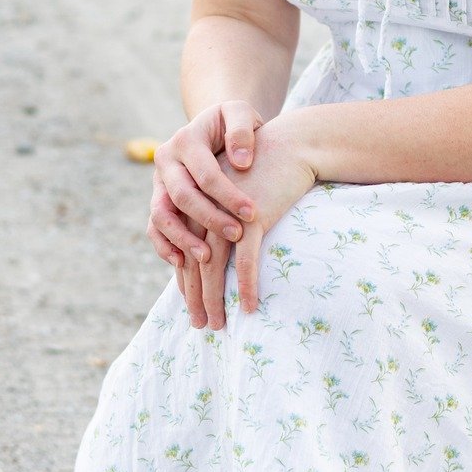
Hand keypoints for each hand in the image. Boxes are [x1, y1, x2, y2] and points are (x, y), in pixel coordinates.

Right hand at [148, 100, 262, 273]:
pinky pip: (154, 228)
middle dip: (210, 219)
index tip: (253, 214)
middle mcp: (165, 161)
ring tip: (208, 257)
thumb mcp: (240, 113)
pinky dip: (165, 246)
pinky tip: (184, 263)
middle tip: (237, 235)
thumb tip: (241, 162)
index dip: (228, 196)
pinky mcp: (159, 200)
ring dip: (182, 239)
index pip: (205, 174)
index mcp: (185, 140)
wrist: (213, 130)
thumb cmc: (233, 124)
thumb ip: (242, 130)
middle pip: (181, 197)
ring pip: (160, 215)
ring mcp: (159, 183)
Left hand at [181, 115, 319, 329]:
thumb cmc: (263, 173)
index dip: (185, 282)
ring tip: (218, 323)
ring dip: (214, 299)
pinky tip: (248, 306)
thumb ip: (217, 219)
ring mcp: (224, 214)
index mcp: (193, 204)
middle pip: (192, 263)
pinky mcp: (250, 217)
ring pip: (212, 266)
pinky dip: (245, 285)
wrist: (289, 146)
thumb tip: (212, 255)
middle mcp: (202, 209)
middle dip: (195, 297)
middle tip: (201, 325)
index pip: (183, 250)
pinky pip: (245, 260)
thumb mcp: (231, 196)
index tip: (191, 306)